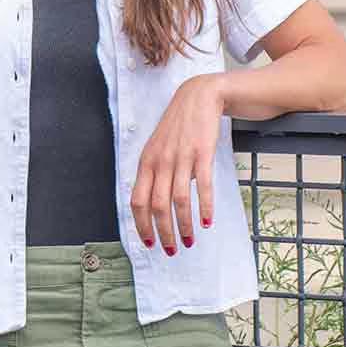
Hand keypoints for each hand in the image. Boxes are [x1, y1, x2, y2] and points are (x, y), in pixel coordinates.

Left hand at [130, 73, 225, 253]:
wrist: (199, 96)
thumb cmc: (177, 126)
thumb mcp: (157, 148)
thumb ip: (153, 173)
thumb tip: (150, 204)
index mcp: (146, 162)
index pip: (138, 201)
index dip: (142, 225)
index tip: (149, 242)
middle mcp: (160, 161)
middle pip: (157, 206)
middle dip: (164, 233)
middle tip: (171, 250)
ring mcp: (181, 157)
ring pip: (178, 201)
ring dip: (184, 226)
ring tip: (190, 240)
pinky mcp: (201, 154)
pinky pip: (202, 186)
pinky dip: (204, 207)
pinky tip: (208, 221)